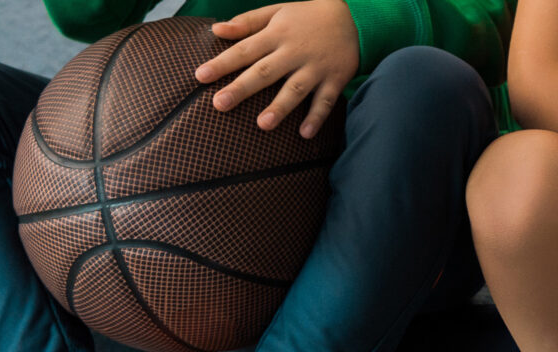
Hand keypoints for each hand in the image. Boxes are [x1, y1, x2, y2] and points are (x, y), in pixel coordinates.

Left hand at [197, 0, 358, 138]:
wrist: (356, 17)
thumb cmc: (309, 16)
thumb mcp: (277, 11)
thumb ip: (247, 22)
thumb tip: (216, 29)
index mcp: (277, 34)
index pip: (244, 50)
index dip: (222, 63)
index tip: (200, 76)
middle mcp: (295, 52)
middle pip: (265, 71)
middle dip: (242, 88)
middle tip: (219, 104)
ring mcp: (316, 67)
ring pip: (295, 89)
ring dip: (280, 107)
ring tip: (262, 124)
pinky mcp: (335, 79)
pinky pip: (326, 100)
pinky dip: (317, 117)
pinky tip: (305, 134)